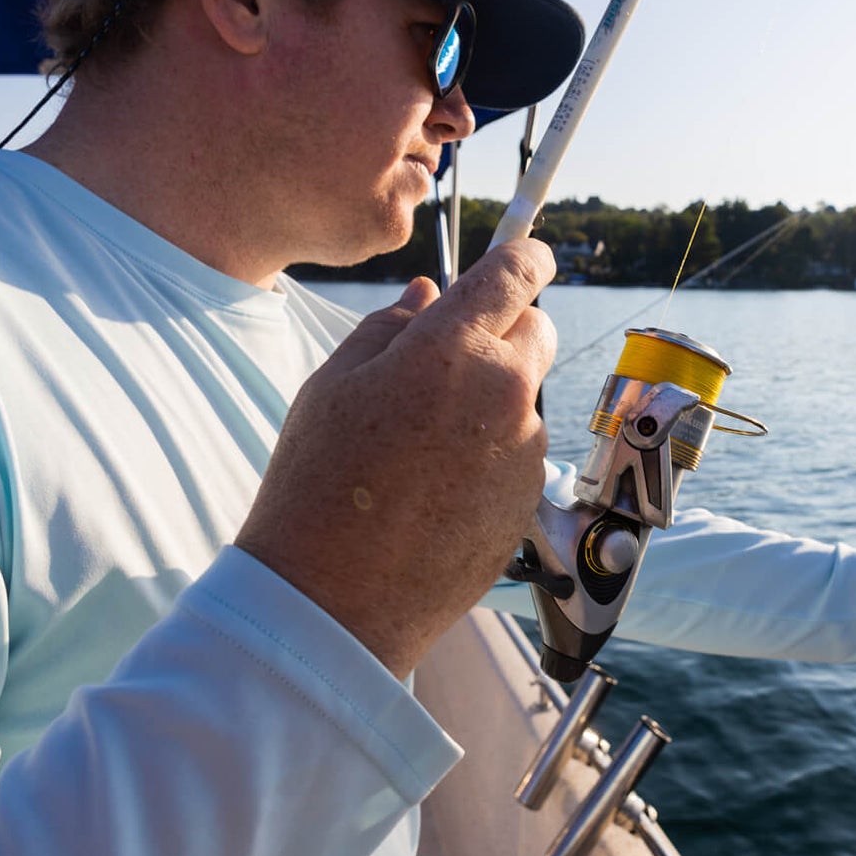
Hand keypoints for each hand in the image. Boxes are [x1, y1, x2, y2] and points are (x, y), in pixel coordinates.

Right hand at [236, 239, 557, 676]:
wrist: (335, 600)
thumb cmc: (318, 484)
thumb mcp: (333, 385)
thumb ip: (391, 326)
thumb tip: (431, 294)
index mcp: (451, 350)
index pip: (517, 273)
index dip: (527, 256)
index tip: (528, 255)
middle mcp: (504, 392)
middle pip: (537, 330)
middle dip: (506, 329)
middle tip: (451, 358)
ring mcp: (524, 449)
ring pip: (526, 394)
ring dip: (494, 397)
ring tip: (423, 443)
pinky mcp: (529, 498)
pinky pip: (520, 450)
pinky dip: (493, 451)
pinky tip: (438, 485)